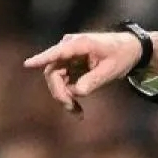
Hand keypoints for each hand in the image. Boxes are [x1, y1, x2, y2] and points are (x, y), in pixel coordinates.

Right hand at [22, 31, 143, 113]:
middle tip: (71, 108)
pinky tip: (77, 110)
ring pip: (55, 79)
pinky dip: (69, 95)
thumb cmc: (121, 55)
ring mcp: (68, 56)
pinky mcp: (69, 65)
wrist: (130, 49)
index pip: (58, 52)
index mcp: (81, 44)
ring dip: (64, 96)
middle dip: (59, 92)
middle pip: (53, 71)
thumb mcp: (111, 70)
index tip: (28, 64)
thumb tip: (76, 92)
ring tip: (77, 113)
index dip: (42, 58)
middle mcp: (70, 47)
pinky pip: (63, 82)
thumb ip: (93, 80)